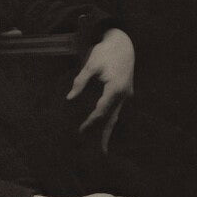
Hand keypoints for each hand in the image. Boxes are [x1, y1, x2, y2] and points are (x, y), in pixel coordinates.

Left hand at [66, 28, 134, 152]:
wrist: (123, 43)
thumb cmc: (105, 51)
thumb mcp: (90, 64)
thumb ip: (80, 82)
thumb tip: (69, 98)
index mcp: (115, 87)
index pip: (102, 110)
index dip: (91, 122)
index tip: (81, 131)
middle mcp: (124, 94)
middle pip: (112, 118)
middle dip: (104, 134)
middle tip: (100, 153)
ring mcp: (126, 94)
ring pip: (116, 116)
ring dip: (109, 131)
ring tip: (103, 148)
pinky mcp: (125, 93)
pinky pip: (116, 110)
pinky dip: (110, 120)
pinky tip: (106, 130)